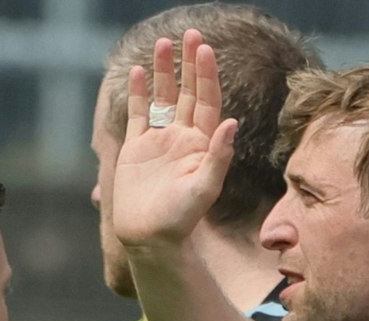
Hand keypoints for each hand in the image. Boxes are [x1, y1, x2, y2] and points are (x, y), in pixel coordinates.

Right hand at [113, 29, 240, 253]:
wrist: (151, 238)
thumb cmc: (181, 219)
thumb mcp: (204, 188)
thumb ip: (218, 156)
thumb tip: (232, 122)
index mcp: (203, 144)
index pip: (208, 101)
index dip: (208, 75)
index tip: (205, 48)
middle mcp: (184, 138)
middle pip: (189, 92)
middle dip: (190, 63)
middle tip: (190, 34)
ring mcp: (160, 141)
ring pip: (163, 97)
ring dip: (163, 71)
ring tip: (162, 42)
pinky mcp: (137, 148)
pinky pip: (139, 113)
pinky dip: (138, 93)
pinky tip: (137, 71)